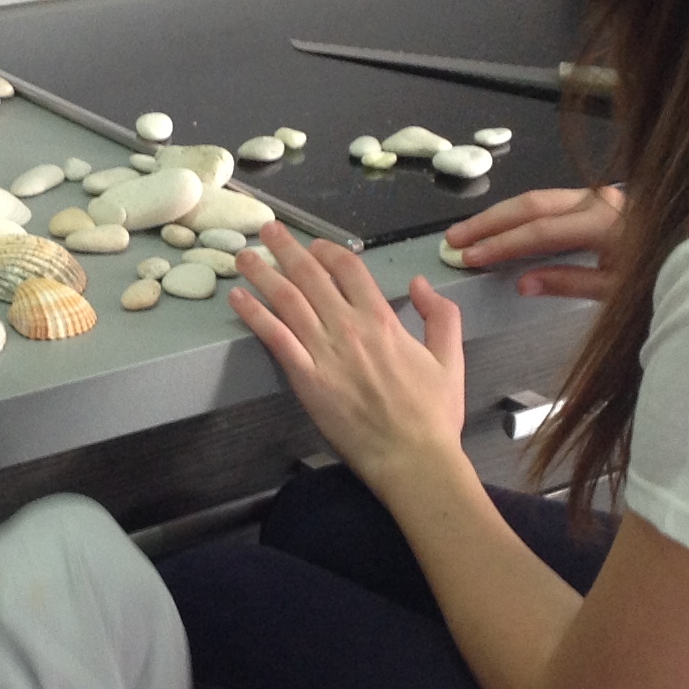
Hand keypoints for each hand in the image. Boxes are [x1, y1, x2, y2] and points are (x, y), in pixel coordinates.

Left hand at [231, 224, 465, 492]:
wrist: (412, 458)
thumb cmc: (433, 415)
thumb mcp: (450, 358)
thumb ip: (440, 315)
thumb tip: (419, 284)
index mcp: (382, 320)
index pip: (348, 269)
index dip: (328, 250)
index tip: (314, 245)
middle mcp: (349, 328)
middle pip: (311, 275)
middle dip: (287, 248)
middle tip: (267, 229)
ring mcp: (325, 352)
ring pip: (288, 299)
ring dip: (263, 273)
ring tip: (244, 256)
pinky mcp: (306, 378)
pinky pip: (275, 337)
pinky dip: (255, 314)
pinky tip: (238, 298)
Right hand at [446, 186, 626, 298]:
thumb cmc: (663, 274)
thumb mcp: (618, 289)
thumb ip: (569, 281)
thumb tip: (525, 281)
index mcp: (605, 223)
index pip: (539, 232)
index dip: (501, 244)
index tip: (470, 256)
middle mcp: (600, 201)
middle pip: (532, 205)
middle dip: (489, 222)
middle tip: (456, 238)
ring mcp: (600, 197)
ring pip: (540, 199)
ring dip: (502, 215)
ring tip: (471, 231)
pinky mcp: (601, 200)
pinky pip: (554, 202)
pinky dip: (525, 214)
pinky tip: (507, 226)